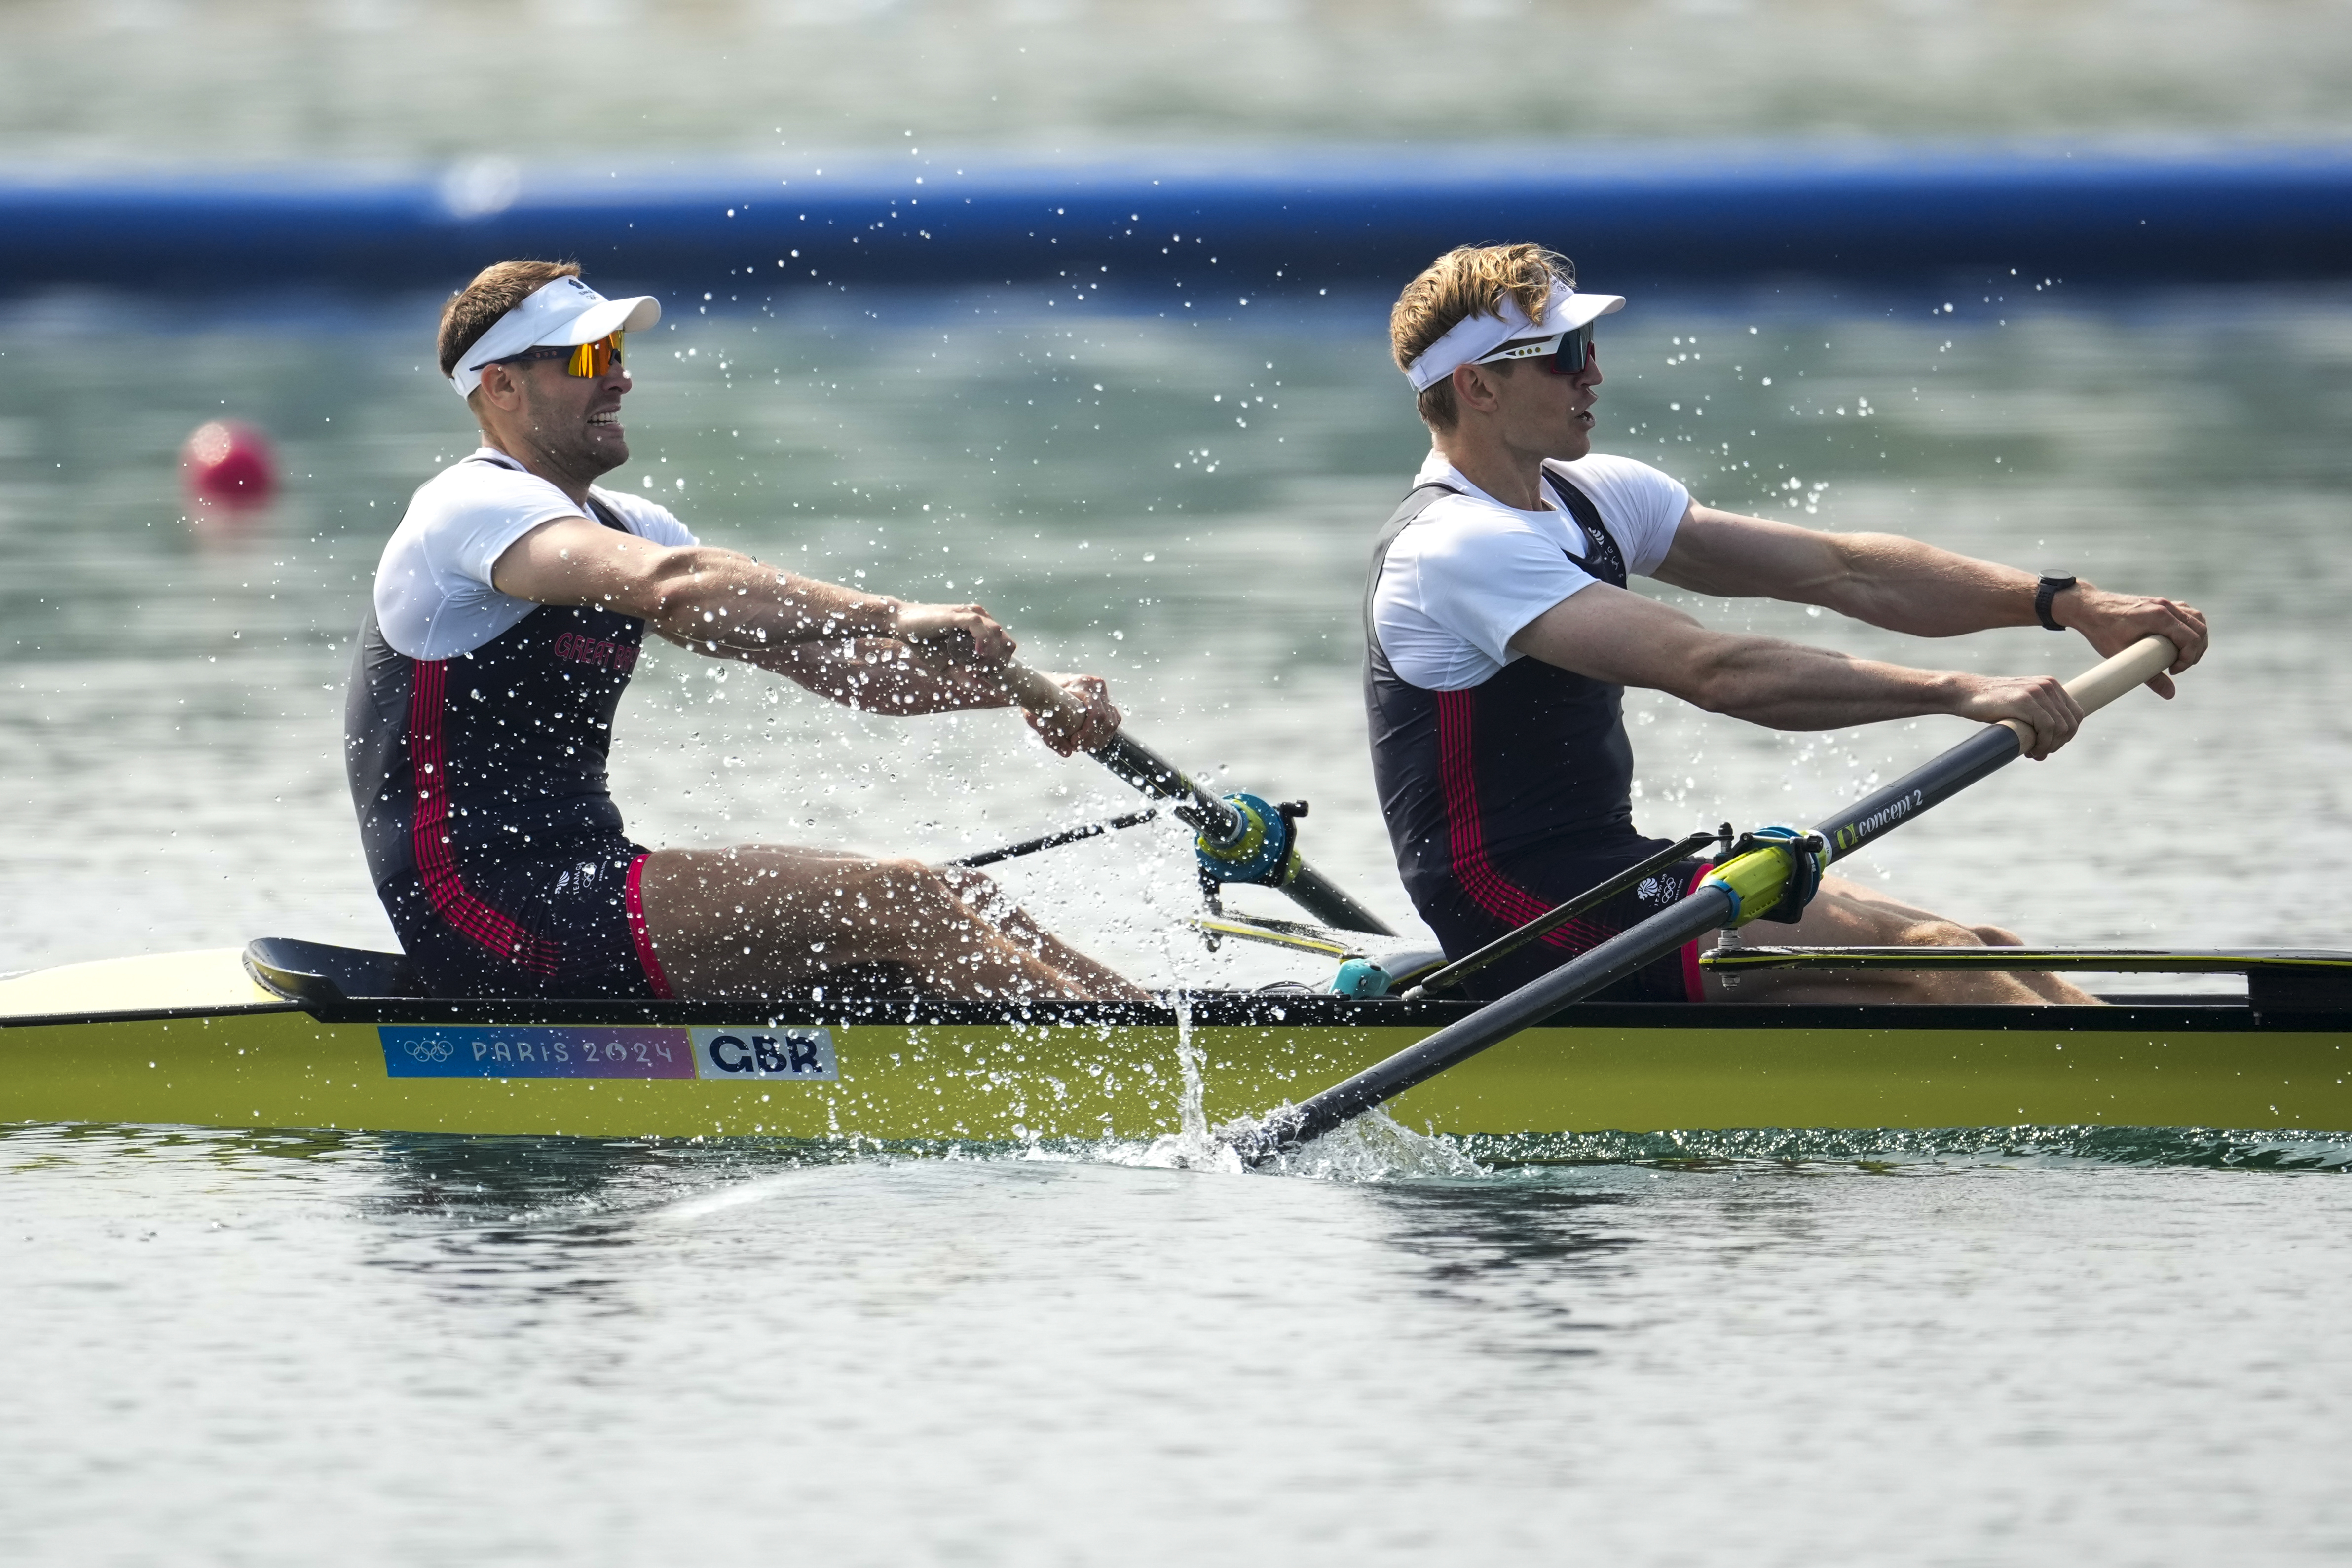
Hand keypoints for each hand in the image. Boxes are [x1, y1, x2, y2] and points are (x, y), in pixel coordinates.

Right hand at [893, 602, 1016, 667]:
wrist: (901, 626)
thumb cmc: (924, 643)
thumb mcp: (946, 665)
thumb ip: (963, 675)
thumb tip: (981, 688)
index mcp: (981, 628)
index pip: (1005, 645)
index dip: (1001, 663)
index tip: (985, 675)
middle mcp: (979, 618)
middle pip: (1005, 641)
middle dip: (998, 662)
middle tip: (980, 673)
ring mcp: (969, 614)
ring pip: (996, 632)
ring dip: (991, 655)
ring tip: (975, 667)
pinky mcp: (957, 614)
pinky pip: (978, 624)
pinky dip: (983, 640)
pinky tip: (977, 654)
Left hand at [1021, 673, 1121, 756]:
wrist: (1042, 686)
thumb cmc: (1037, 699)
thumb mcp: (1035, 716)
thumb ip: (1050, 736)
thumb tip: (1068, 753)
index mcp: (1082, 684)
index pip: (1097, 714)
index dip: (1088, 733)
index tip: (1073, 742)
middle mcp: (1096, 686)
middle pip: (1106, 721)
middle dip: (1092, 740)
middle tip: (1076, 747)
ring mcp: (1103, 694)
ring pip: (1111, 724)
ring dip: (1098, 740)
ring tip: (1080, 745)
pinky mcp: (1105, 702)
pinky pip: (1112, 722)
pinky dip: (1103, 736)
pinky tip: (1089, 742)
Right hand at [1955, 673, 2082, 759]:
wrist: (1965, 694)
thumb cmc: (1990, 704)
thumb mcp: (2021, 704)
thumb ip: (2038, 713)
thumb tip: (2053, 738)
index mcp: (2050, 685)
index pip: (2075, 714)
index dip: (2067, 735)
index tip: (2050, 746)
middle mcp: (2047, 686)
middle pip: (2071, 723)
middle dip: (2059, 743)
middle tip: (2041, 753)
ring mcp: (2037, 692)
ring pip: (2061, 727)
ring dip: (2050, 746)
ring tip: (2035, 754)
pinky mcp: (2025, 701)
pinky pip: (2047, 727)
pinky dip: (2043, 744)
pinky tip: (2032, 751)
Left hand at [2057, 585, 2207, 698]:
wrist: (2088, 608)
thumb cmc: (2102, 631)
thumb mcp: (2123, 656)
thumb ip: (2149, 677)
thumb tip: (2170, 695)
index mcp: (2159, 617)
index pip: (2191, 638)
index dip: (2189, 658)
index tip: (2173, 671)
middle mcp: (2165, 606)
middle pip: (2200, 627)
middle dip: (2196, 651)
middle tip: (2178, 667)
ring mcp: (2165, 602)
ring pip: (2197, 618)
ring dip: (2197, 638)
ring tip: (2181, 657)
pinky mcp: (2161, 603)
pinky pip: (2186, 613)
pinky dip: (2190, 628)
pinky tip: (2178, 642)